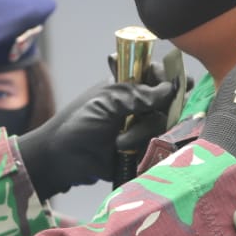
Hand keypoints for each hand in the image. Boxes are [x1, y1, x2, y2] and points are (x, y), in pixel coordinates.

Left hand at [16, 79, 175, 199]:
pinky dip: (146, 150)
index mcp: (129, 85)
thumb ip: (140, 95)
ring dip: (143, 133)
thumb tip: (171, 88)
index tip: (173, 85)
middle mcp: (139, 105)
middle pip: (170, 101)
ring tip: (119, 142)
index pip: (158, 75)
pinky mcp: (143, 151)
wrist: (62, 160)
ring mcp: (142, 129)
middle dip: (161, 109)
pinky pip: (159, 148)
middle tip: (145, 116)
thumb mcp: (108, 103)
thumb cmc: (79, 123)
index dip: (168, 78)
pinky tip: (128, 152)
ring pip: (164, 126)